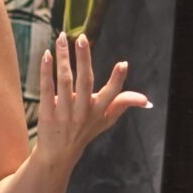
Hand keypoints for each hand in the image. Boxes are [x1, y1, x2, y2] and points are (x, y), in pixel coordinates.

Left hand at [32, 33, 149, 160]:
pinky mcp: (47, 113)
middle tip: (82, 37)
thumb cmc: (84, 132)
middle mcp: (82, 112)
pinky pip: (46, 90)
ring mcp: (64, 113)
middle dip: (84, 58)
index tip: (123, 64)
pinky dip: (46, 72)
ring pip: (64, 81)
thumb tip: (146, 100)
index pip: (111, 95)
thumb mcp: (106, 121)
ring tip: (61, 38)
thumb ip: (123, 104)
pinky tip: (46, 55)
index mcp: (98, 111)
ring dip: (62, 58)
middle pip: (84, 82)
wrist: (58, 154)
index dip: (117, 80)